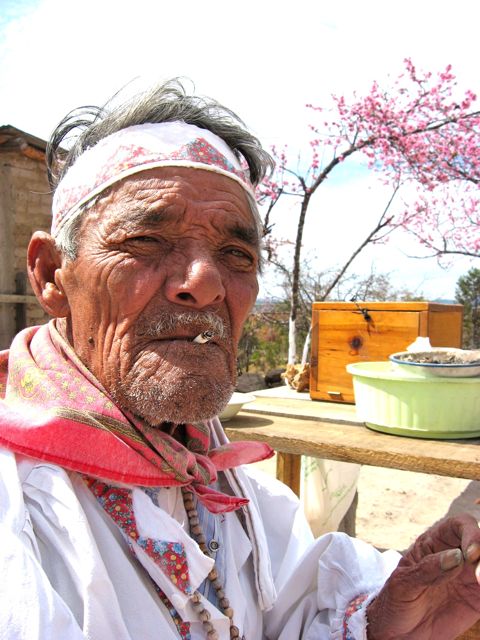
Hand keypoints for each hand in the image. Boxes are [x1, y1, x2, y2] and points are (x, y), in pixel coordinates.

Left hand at [367, 514, 479, 639]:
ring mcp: (469, 576)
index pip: (459, 525)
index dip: (470, 533)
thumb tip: (456, 556)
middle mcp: (457, 554)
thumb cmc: (396, 599)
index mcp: (435, 542)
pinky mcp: (477, 598)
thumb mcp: (403, 583)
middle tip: (478, 578)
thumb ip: (428, 569)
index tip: (471, 554)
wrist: (400, 631)